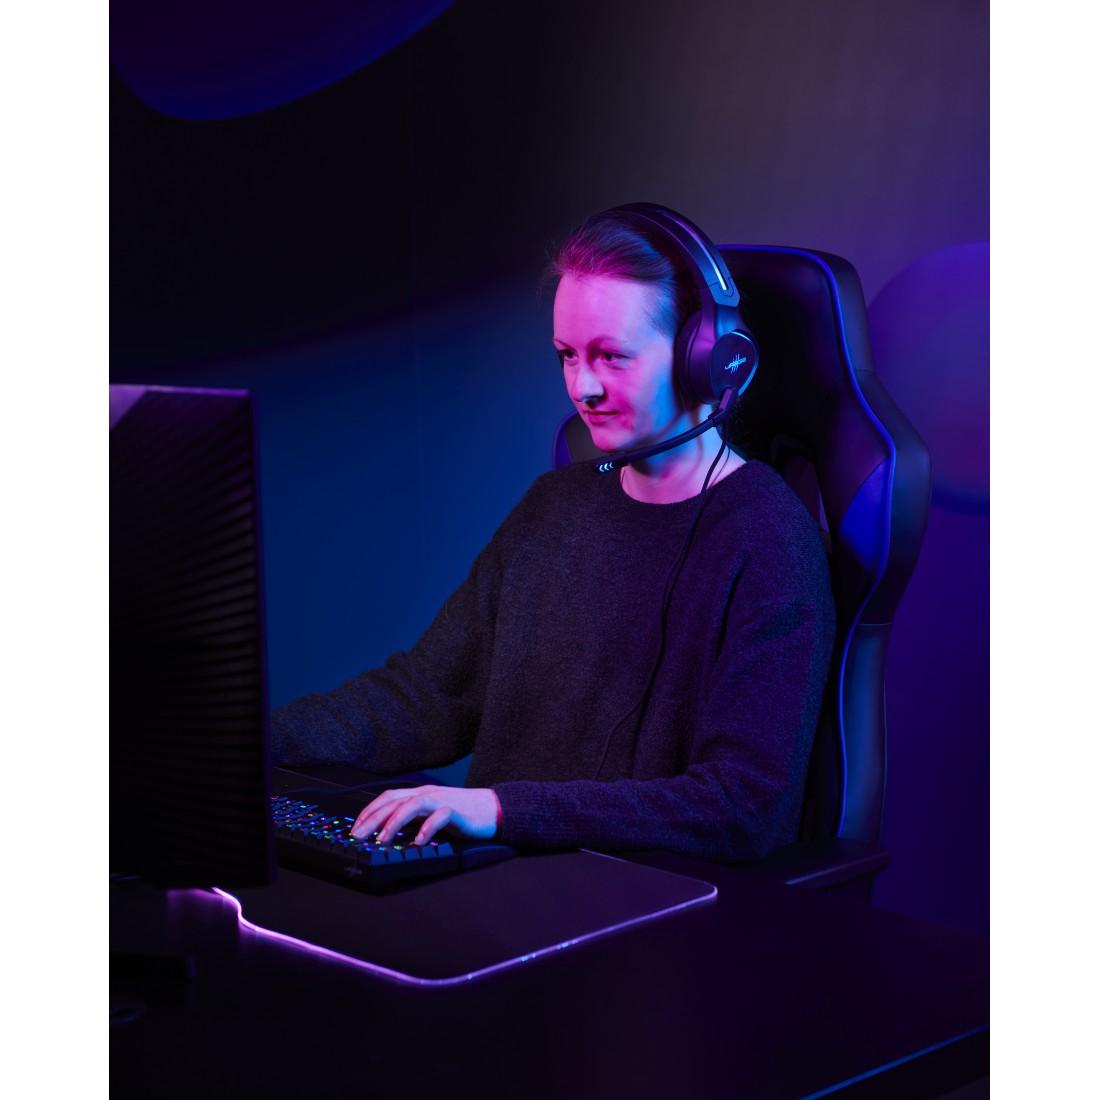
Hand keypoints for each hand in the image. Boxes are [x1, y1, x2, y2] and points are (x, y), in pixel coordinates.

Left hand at [350, 785, 500, 845]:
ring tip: (383, 839)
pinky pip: (440, 816)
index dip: (369, 811)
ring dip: (395, 821)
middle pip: (395, 801)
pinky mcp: (457, 811)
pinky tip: (419, 841)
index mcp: (420, 794)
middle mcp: (428, 794)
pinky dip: (427, 828)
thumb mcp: (432, 816)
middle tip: (359, 836)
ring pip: (413, 804)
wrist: (493, 810)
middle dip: (373, 818)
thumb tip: (389, 835)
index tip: (355, 828)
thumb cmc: (462, 815)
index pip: (388, 797)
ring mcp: (442, 800)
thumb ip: (414, 820)